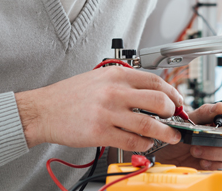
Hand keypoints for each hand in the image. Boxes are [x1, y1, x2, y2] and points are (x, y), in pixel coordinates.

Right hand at [15, 66, 182, 150]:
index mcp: (117, 76)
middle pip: (158, 101)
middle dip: (173, 112)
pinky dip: (144, 144)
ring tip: (172, 135)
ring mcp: (108, 113)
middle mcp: (115, 92)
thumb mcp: (101, 78)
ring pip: (149, 124)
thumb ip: (126, 82)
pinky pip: (131, 141)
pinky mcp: (100, 133)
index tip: (178, 101)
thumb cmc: (71, 94)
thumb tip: (152, 92)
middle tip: (175, 118)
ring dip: (166, 132)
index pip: (156, 81)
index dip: (172, 93)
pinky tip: (146, 144)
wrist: (43, 109)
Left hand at [155, 103, 221, 169]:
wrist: (165, 156)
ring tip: (195, 151)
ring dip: (214, 152)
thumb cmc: (178, 136)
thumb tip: (220, 106)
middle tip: (201, 140)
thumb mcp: (187, 121)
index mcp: (221, 120)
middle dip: (219, 138)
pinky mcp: (221, 167)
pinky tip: (202, 162)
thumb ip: (204, 113)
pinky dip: (215, 165)